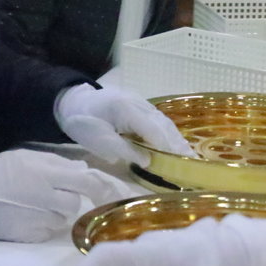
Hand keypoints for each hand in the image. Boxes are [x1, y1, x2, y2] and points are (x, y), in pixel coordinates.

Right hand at [0, 149, 136, 242]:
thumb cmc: (0, 169)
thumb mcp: (28, 157)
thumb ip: (58, 163)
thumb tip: (84, 171)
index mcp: (48, 173)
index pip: (86, 181)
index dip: (103, 187)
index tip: (114, 193)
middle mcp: (47, 197)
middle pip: (74, 203)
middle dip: (68, 199)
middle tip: (52, 194)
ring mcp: (39, 219)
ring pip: (62, 219)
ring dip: (55, 213)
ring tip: (35, 205)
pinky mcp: (30, 236)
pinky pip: (48, 232)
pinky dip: (43, 226)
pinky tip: (27, 217)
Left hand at [56, 85, 192, 165]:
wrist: (73, 102)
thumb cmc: (83, 123)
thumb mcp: (99, 141)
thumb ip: (124, 150)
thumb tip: (149, 162)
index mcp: (126, 109)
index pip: (152, 130)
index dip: (167, 147)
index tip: (179, 163)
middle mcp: (138, 103)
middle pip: (162, 125)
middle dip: (177, 144)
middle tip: (192, 164)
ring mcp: (140, 102)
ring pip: (163, 121)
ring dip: (176, 139)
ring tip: (189, 157)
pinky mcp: (140, 105)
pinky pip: (158, 120)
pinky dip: (168, 133)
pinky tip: (177, 144)